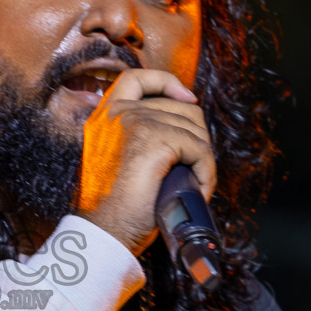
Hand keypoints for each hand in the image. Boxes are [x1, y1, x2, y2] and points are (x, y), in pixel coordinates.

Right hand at [75, 69, 215, 255]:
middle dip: (196, 138)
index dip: (166, 82)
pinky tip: (197, 188)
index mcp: (105, 117)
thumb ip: (136, 138)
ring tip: (193, 184)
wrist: (104, 232)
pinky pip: (199, 148)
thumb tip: (179, 129)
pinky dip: (206, 171)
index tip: (186, 99)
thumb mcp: (120, 161)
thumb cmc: (114, 208)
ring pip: (194, 128)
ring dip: (203, 159)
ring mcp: (135, 123)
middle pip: (180, 107)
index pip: (137, 78)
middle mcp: (117, 114)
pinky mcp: (154, 140)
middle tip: (192, 170)